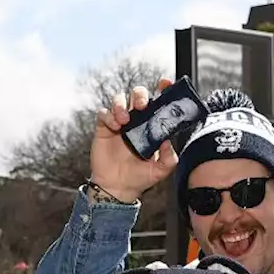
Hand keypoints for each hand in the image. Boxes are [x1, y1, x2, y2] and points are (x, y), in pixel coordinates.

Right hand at [89, 77, 178, 203]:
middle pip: (138, 95)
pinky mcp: (104, 128)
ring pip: (120, 99)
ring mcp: (119, 123)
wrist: (117, 189)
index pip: (157, 103)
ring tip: (124, 120)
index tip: (165, 84)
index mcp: (151, 127)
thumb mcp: (160, 171)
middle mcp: (136, 121)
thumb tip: (169, 141)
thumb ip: (170, 158)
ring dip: (122, 105)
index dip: (162, 91)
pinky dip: (109, 115)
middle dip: (141, 95)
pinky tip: (114, 126)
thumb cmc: (138, 178)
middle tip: (142, 106)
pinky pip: (104, 113)